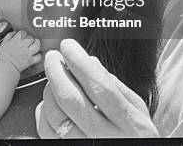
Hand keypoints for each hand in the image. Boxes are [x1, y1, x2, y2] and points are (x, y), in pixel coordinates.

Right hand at [0, 30, 41, 72]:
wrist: (6, 66)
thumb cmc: (4, 56)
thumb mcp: (4, 42)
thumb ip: (9, 35)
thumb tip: (15, 32)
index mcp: (17, 40)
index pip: (23, 32)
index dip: (23, 33)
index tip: (22, 36)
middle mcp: (24, 45)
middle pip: (31, 37)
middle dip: (29, 38)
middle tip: (27, 40)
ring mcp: (28, 53)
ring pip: (37, 45)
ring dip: (37, 43)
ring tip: (35, 43)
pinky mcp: (31, 60)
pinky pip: (38, 56)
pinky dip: (38, 55)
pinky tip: (36, 54)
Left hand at [36, 39, 158, 137]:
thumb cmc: (136, 136)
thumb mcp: (138, 111)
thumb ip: (116, 86)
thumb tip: (90, 62)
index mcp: (130, 124)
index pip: (99, 86)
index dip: (79, 62)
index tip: (68, 46)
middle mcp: (106, 138)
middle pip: (71, 99)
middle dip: (57, 71)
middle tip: (53, 57)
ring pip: (56, 115)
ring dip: (49, 90)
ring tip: (53, 78)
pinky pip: (47, 131)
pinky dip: (44, 111)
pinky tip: (50, 101)